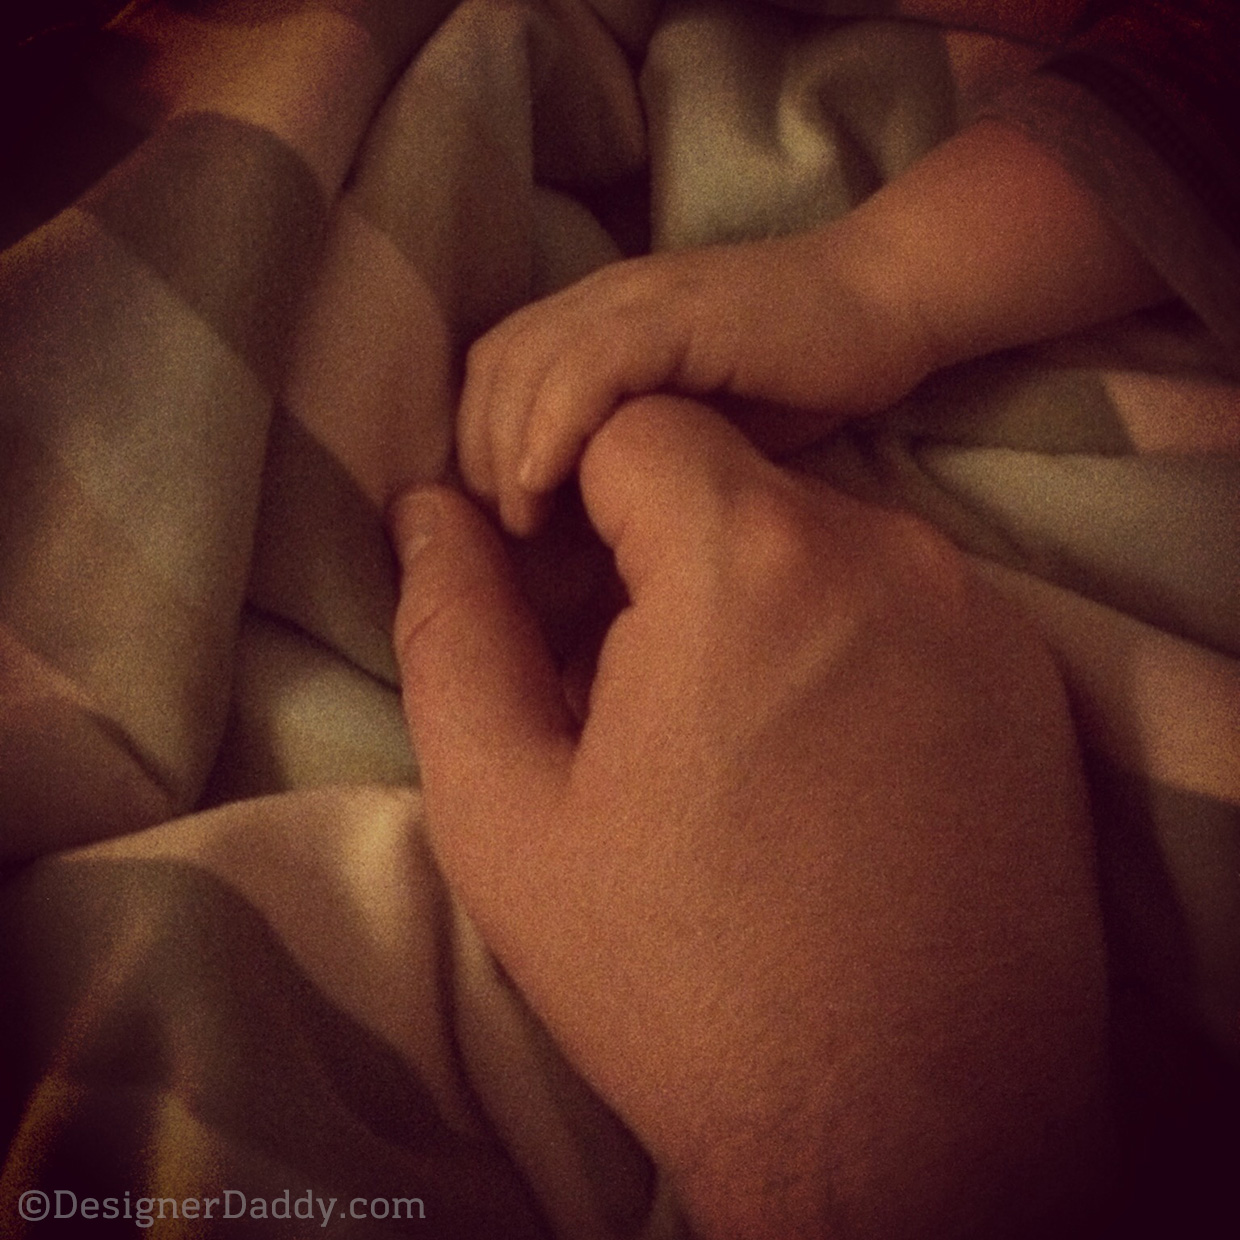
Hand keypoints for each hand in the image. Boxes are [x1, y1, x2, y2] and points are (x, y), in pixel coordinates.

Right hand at [393, 395, 1108, 1238]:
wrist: (903, 1131)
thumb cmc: (679, 975)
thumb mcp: (506, 810)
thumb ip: (452, 628)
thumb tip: (430, 510)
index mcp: (748, 558)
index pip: (632, 421)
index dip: (569, 496)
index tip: (552, 594)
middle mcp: (887, 552)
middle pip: (728, 482)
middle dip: (654, 557)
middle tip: (624, 696)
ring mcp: (977, 615)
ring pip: (815, 541)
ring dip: (749, 603)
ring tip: (724, 744)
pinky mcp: (1033, 683)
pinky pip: (901, 606)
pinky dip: (839, 645)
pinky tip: (819, 767)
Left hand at [457, 121, 1166, 539]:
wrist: (883, 303)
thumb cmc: (794, 381)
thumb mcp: (693, 428)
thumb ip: (633, 456)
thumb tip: (583, 530)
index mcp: (599, 321)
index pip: (499, 375)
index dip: (481, 449)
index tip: (505, 524)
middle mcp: (602, 301)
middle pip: (495, 371)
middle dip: (480, 458)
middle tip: (508, 535)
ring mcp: (637, 302)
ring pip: (525, 367)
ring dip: (506, 451)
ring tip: (524, 526)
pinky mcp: (678, 315)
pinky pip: (591, 367)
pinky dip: (554, 425)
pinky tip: (549, 484)